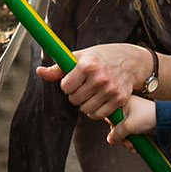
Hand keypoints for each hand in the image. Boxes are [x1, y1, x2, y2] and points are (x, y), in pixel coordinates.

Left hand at [35, 43, 151, 119]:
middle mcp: (99, 77)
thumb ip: (59, 68)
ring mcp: (111, 89)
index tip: (73, 80)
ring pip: (85, 109)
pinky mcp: (119, 99)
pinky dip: (95, 111)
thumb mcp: (80, 57)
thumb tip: (39, 71)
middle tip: (83, 86)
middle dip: (75, 94)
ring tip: (90, 93)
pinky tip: (98, 100)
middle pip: (74, 99)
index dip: (67, 85)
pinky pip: (98, 115)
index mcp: (87, 65)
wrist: (131, 61)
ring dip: (84, 104)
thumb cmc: (101, 57)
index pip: (65, 87)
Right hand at [106, 97, 154, 143]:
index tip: (115, 133)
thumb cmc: (148, 116)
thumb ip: (116, 133)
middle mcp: (127, 109)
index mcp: (122, 103)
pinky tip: (136, 147)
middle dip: (122, 138)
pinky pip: (132, 134)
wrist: (166, 120)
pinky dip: (134, 142)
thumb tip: (110, 139)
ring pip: (125, 132)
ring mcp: (134, 118)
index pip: (111, 115)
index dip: (112, 126)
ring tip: (133, 146)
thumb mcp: (128, 125)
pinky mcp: (140, 125)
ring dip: (128, 142)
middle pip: (118, 126)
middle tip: (127, 143)